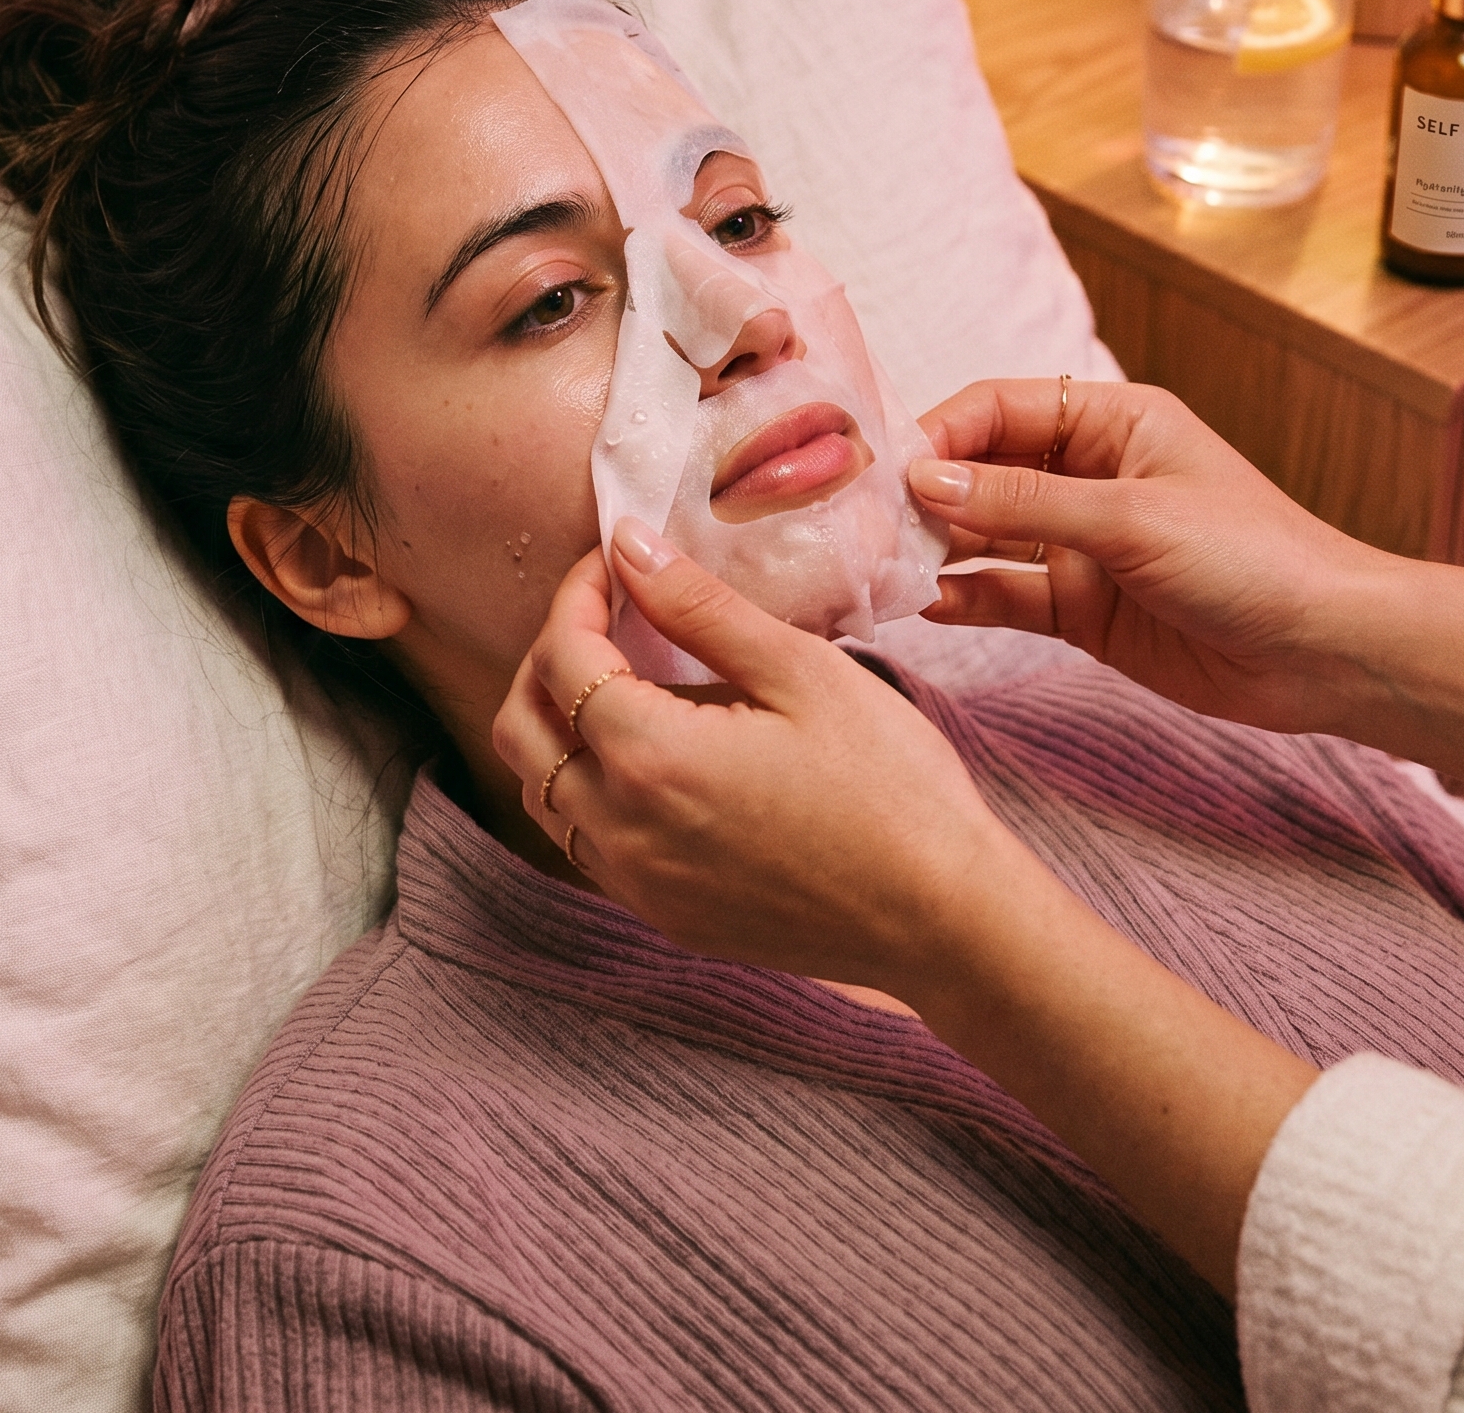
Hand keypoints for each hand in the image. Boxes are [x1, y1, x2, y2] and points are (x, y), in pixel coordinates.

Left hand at [490, 526, 998, 998]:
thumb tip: (628, 544)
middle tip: (607, 614)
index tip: (617, 561)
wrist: (943, 919)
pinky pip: (583, 841)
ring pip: (541, 792)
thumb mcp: (801, 670)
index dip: (578, 594)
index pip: (561, 658)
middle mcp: (621, 831)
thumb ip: (698, 606)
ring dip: (559, 725)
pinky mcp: (662, 915)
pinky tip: (654, 751)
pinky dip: (590, 784)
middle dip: (547, 657)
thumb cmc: (892, 785)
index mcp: (650, 759)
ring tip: (626, 676)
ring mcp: (636, 884)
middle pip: (520, 729)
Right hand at [910, 378, 1373, 736]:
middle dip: (926, 494)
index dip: (941, 434)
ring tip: (882, 568)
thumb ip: (1022, 503)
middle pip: (981, 471)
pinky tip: (925, 606)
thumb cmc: (1253, 558)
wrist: (1328, 654)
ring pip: (985, 536)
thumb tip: (924, 481)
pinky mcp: (1081, 607)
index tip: (890, 472)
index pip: (998, 408)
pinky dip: (965, 597)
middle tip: (867, 524)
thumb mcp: (1131, 520)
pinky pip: (1005, 593)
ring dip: (936, 549)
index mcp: (1110, 423)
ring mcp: (1081, 544)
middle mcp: (1087, 476)